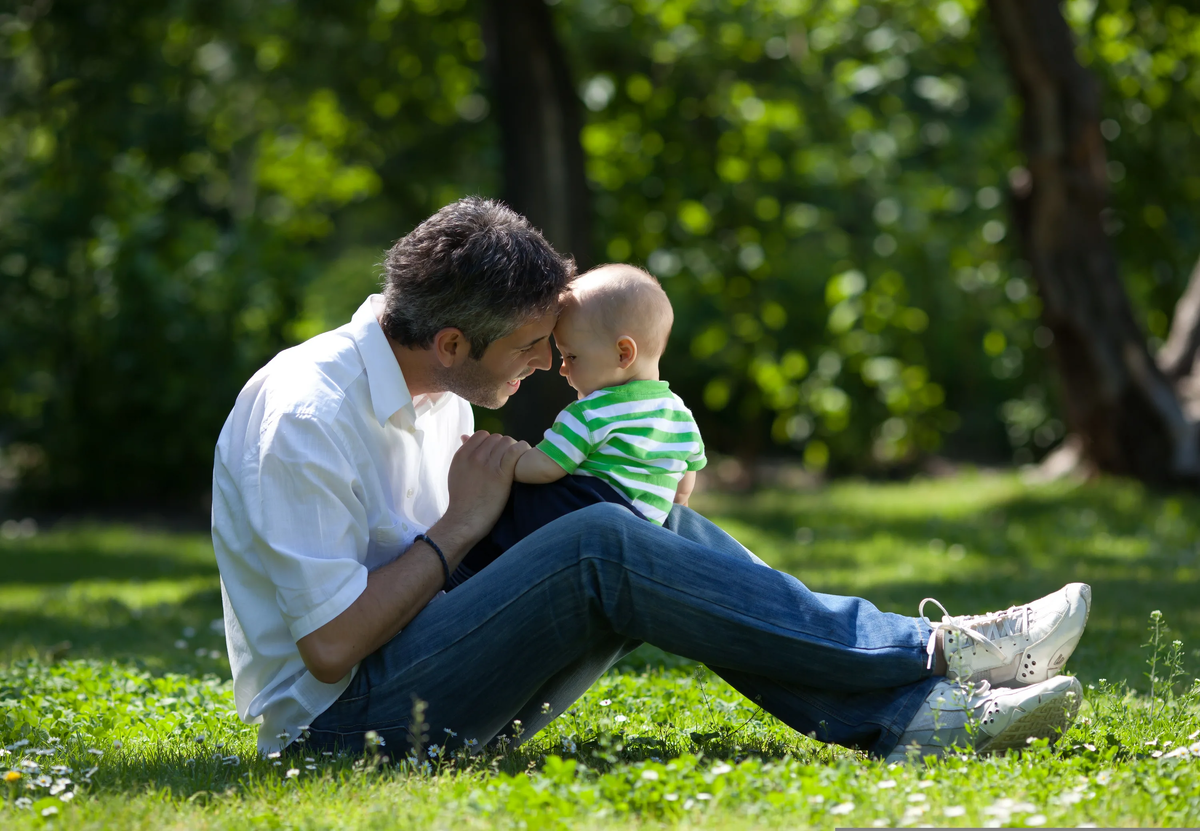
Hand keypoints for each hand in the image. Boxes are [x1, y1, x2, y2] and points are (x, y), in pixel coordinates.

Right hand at [442, 431, 529, 546]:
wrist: (465, 519)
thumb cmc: (461, 499)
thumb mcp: (456, 471)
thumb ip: (463, 453)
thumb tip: (464, 436)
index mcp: (462, 455)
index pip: (482, 435)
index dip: (491, 442)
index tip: (496, 453)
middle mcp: (475, 457)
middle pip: (496, 438)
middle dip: (504, 445)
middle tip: (509, 458)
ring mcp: (488, 465)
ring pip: (507, 441)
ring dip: (514, 448)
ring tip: (517, 460)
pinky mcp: (501, 474)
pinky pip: (515, 451)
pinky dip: (522, 450)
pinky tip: (525, 456)